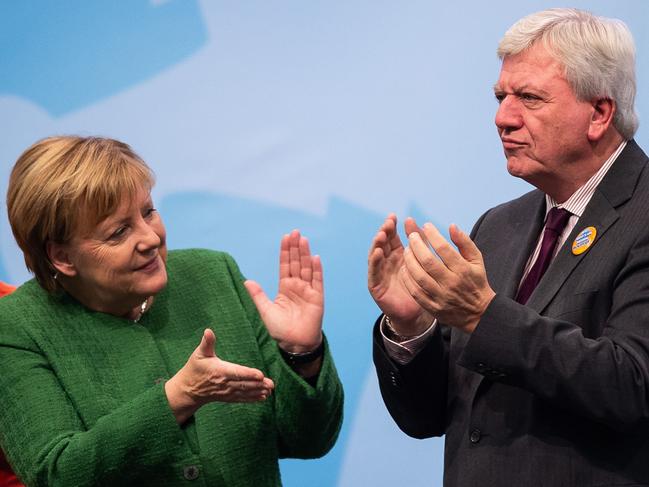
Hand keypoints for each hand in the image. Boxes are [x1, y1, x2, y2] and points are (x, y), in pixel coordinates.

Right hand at [165, 329, 274, 423]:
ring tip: (270, 390)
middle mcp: (224, 383)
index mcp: (219, 371)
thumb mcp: (198, 354)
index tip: (260, 375)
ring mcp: (226, 392)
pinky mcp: (228, 397)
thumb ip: (207, 342)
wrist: (188, 390)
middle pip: (244, 384)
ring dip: (258, 391)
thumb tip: (208, 331)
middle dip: (258, 384)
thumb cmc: (194, 369)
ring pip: (245, 392)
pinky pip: (242, 398)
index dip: (248, 374)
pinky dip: (253, 398)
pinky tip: (263, 397)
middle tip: (271, 384)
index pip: (236, 373)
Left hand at [245, 230, 323, 353]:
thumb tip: (246, 280)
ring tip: (303, 239)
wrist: (293, 346)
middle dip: (295, 248)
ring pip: (307, 268)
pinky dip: (317, 270)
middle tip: (295, 232)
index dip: (285, 252)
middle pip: (297, 263)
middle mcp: (297, 287)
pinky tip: (315, 258)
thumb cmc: (279, 331)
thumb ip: (258, 295)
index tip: (285, 237)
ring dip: (305, 254)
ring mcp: (308, 291)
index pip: (285, 266)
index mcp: (285, 288)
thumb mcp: (265, 311)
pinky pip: (318, 281)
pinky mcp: (317, 299)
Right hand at [368, 214, 431, 334]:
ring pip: (375, 255)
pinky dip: (374, 261)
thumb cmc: (420, 287)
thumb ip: (421, 244)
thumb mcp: (421, 262)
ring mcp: (379, 273)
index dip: (391, 227)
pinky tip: (378, 253)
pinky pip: (373, 272)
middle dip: (384, 232)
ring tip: (381, 235)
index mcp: (397, 255)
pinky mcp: (375, 285)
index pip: (391, 237)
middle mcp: (386, 262)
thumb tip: (423, 224)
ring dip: (377, 244)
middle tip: (388, 223)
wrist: (415, 314)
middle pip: (382, 243)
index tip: (394, 216)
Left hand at [401, 221, 495, 333]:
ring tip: (407, 250)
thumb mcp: (477, 260)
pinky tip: (405, 268)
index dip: (432, 235)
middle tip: (412, 236)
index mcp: (463, 270)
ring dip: (409, 261)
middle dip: (417, 246)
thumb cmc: (476, 281)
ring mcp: (441, 297)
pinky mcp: (433, 307)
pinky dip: (408, 279)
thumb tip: (451, 225)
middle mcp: (451, 283)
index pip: (444, 249)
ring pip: (419, 277)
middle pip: (428, 262)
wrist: (479, 313)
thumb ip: (464, 242)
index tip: (426, 226)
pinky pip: (415, 292)